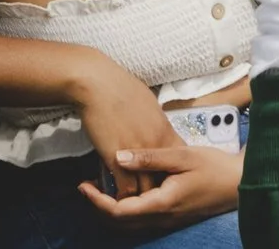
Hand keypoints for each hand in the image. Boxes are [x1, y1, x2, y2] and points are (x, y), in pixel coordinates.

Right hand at [73, 64, 179, 198]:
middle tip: (146, 189)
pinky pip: (125, 188)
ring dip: (139, 194)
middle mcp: (156, 144)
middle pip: (165, 178)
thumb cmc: (121, 88)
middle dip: (157, 186)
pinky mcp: (117, 159)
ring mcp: (138, 153)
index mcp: (166, 130)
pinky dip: (121, 193)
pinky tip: (114, 190)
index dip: (171, 170)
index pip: (179, 160)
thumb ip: (157, 122)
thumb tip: (157, 129)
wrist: (99, 85)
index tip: (162, 175)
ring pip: (147, 188)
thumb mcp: (149, 104)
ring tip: (130, 195)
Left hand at [79, 143, 240, 227]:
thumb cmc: (214, 167)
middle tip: (86, 185)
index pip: (118, 211)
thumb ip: (149, 157)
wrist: (240, 184)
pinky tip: (126, 188)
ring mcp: (167, 222)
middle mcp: (161, 219)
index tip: (83, 185)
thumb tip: (118, 156)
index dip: (97, 200)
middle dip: (98, 206)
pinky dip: (126, 209)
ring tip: (102, 185)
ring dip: (111, 209)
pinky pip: (140, 220)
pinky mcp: (171, 218)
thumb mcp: (182, 156)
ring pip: (128, 224)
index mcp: (161, 203)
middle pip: (119, 223)